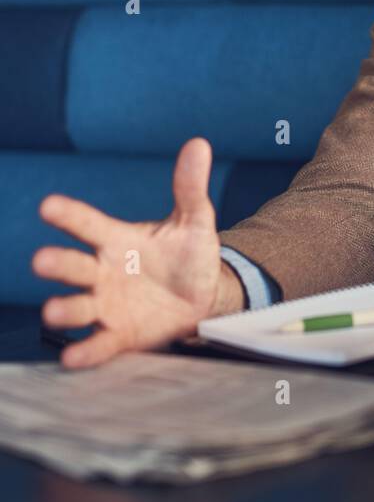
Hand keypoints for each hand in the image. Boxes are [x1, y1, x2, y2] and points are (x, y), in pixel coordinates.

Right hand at [33, 138, 238, 367]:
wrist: (203, 297)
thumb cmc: (188, 255)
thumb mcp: (194, 220)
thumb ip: (189, 187)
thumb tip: (199, 144)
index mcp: (116, 239)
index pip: (88, 224)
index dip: (69, 215)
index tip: (48, 206)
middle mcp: (103, 271)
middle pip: (76, 267)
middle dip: (58, 264)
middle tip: (41, 261)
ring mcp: (108, 304)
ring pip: (80, 307)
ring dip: (65, 309)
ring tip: (52, 312)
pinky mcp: (120, 334)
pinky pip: (100, 343)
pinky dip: (87, 351)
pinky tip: (74, 356)